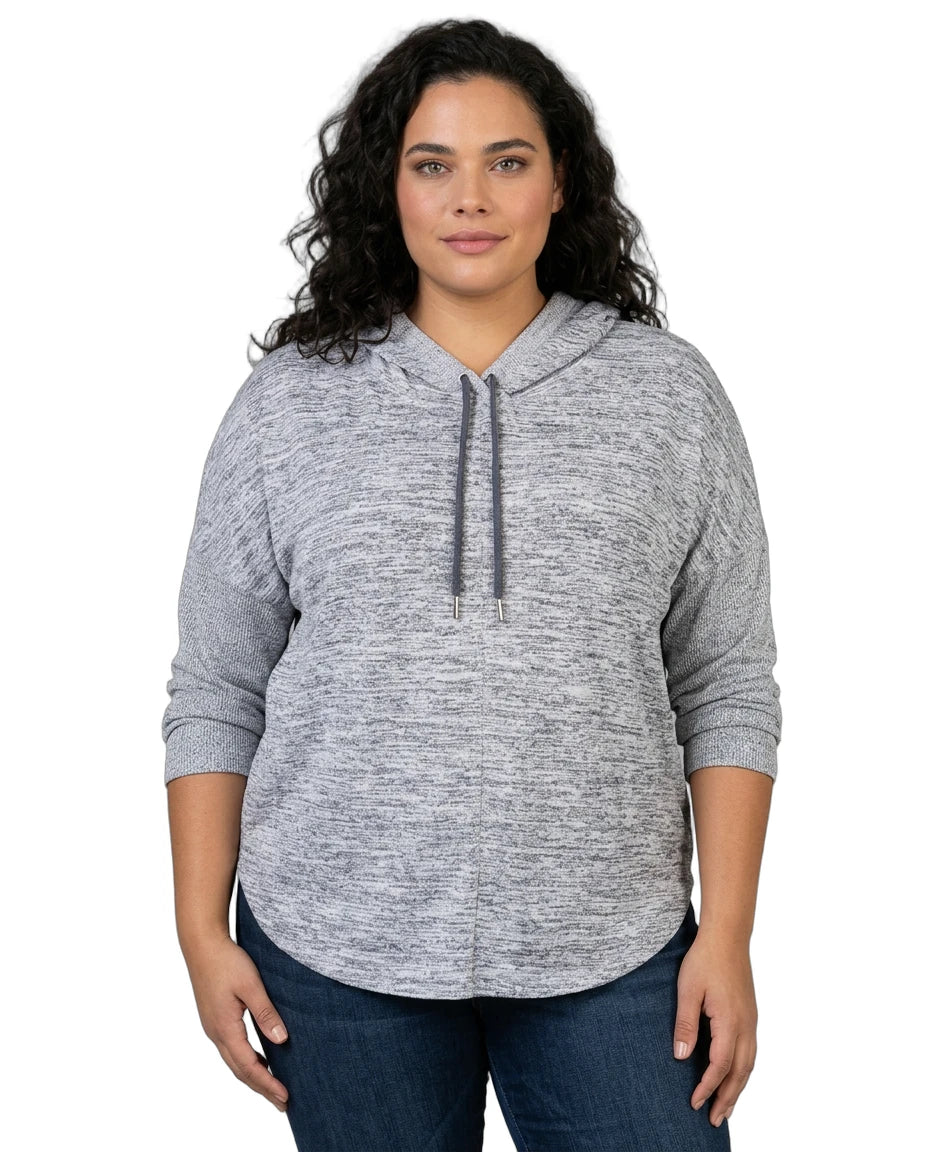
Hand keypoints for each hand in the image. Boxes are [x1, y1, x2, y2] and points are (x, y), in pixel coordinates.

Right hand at [182, 932, 290, 1111]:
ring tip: (272, 1088)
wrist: (201, 945)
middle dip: (262, 1088)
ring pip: (234, 1062)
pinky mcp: (214, 1019)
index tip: (285, 1097)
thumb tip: (281, 1040)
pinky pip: (231, 1050)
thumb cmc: (226, 961)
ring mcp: (213, 1027)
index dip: (268, 1083)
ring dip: (253, 1077)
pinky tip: (259, 1061)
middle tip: (282, 1103)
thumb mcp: (251, 985)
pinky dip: (246, 1062)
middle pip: (240, 1071)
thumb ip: (266, 1013)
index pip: (249, 1066)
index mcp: (225, 1028)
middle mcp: (216, 1033)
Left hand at [672, 928, 757, 1127]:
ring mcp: (751, 1021)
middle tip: (715, 1121)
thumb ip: (685, 1024)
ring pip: (749, 1064)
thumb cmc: (705, 960)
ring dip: (738, 1088)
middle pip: (740, 1073)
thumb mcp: (688, 990)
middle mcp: (746, 1026)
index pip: (720, 1065)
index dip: (708, 1087)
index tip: (695, 1104)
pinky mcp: (750, 1015)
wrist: (728, 937)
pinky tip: (735, 1076)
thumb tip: (680, 1057)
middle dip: (727, 1098)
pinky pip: (751, 1052)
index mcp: (730, 1021)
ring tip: (726, 1107)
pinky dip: (743, 1071)